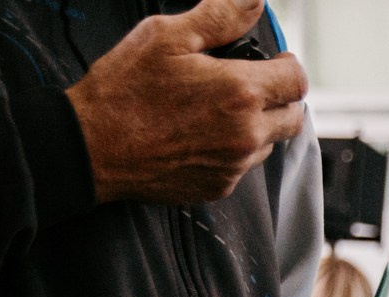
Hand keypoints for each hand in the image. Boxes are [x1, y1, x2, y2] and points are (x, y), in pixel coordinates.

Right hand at [66, 0, 307, 205]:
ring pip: (269, 143)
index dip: (290, 66)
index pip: (297, 81)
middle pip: (293, 116)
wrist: (92, 146)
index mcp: (240, 92)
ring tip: (220, 108)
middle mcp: (246, 134)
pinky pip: (243, 166)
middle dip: (281, 97)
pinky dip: (234, 149)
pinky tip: (203, 133)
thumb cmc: (124, 89)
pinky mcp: (219, 186)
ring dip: (258, 125)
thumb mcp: (166, 35)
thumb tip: (254, 2)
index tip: (277, 61)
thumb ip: (219, 17)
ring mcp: (234, 165)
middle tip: (254, 83)